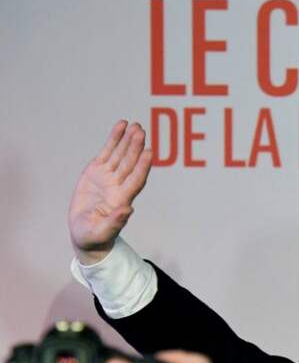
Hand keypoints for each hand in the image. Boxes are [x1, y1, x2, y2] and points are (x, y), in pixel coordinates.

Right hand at [69, 120, 152, 264]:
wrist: (86, 234)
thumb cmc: (94, 237)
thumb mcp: (101, 232)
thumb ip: (115, 222)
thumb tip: (129, 210)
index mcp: (121, 200)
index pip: (135, 180)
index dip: (142, 167)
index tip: (149, 152)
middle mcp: (118, 186)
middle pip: (130, 164)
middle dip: (135, 147)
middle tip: (141, 131)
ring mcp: (108, 177)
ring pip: (121, 155)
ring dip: (128, 140)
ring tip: (135, 125)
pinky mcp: (97, 172)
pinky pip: (108, 152)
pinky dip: (114, 139)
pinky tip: (121, 125)